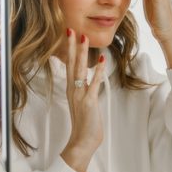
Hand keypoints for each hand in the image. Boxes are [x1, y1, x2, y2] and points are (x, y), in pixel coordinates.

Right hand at [60, 29, 106, 171]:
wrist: (82, 142)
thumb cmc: (85, 125)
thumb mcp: (83, 105)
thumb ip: (85, 92)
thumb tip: (90, 82)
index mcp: (71, 90)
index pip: (69, 65)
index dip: (69, 50)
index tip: (69, 36)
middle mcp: (73, 90)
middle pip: (71, 63)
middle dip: (71, 46)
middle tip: (71, 29)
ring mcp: (80, 95)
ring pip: (80, 69)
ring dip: (82, 53)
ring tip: (84, 38)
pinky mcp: (89, 102)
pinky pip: (93, 83)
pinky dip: (98, 71)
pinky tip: (103, 60)